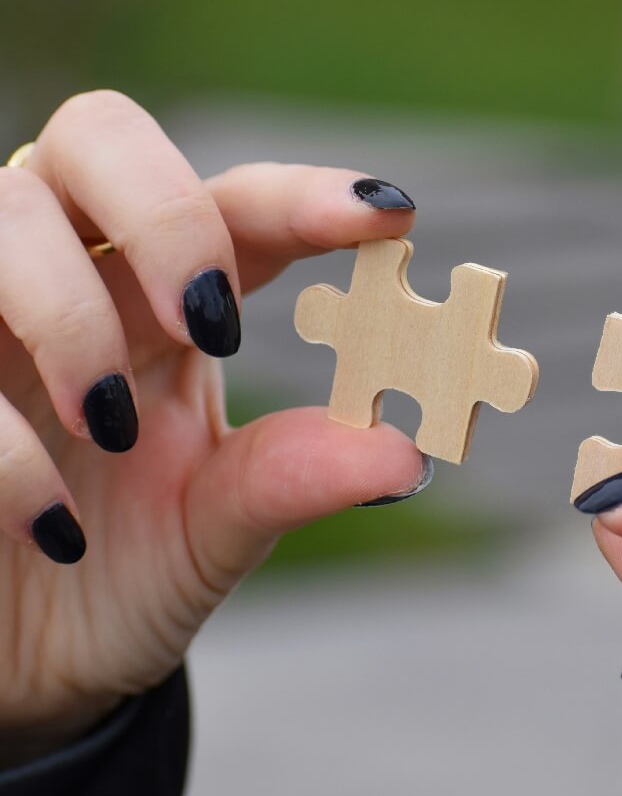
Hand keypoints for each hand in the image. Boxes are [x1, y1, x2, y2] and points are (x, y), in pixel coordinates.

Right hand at [0, 91, 425, 762]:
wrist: (19, 658)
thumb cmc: (120, 574)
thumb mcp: (214, 528)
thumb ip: (291, 480)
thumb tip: (407, 458)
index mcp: (167, 302)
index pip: (238, 205)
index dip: (308, 195)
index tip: (388, 213)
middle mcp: (77, 276)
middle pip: (100, 136)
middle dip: (165, 214)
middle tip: (211, 323)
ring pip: (1, 211)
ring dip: (69, 314)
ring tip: (107, 426)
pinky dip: (2, 442)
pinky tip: (50, 528)